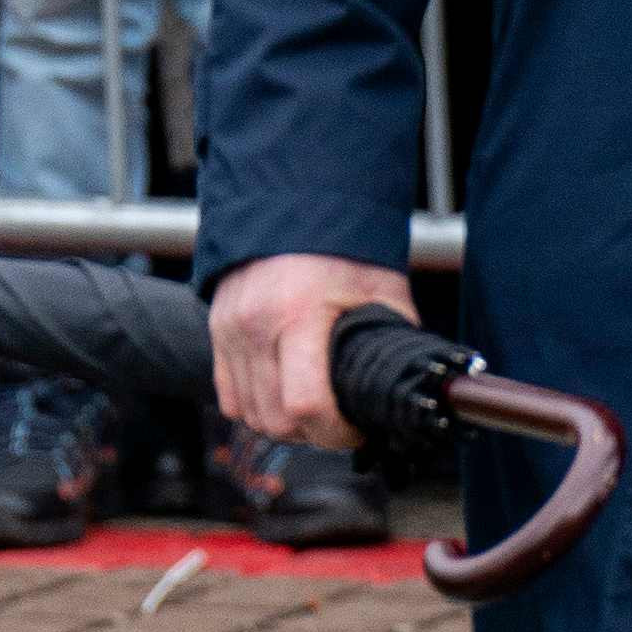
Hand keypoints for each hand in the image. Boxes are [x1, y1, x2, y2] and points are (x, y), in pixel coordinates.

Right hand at [209, 252, 418, 450]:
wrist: (292, 198)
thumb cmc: (341, 241)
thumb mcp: (382, 288)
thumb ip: (393, 339)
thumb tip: (414, 382)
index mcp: (299, 313)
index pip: (305, 407)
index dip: (336, 433)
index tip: (355, 428)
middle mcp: (256, 323)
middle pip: (275, 420)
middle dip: (312, 433)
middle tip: (337, 418)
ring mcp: (231, 325)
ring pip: (248, 413)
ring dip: (281, 422)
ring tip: (311, 403)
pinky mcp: (218, 325)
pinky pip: (227, 393)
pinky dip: (253, 404)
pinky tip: (280, 390)